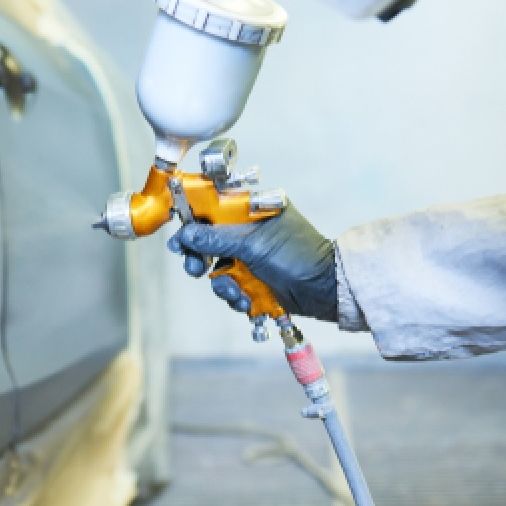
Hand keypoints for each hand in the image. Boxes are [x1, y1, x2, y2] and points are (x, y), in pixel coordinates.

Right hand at [167, 203, 338, 321]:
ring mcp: (252, 254)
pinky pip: (230, 284)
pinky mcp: (254, 276)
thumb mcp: (254, 245)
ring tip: (235, 292)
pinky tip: (247, 300)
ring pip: (217, 265)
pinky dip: (234, 294)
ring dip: (222, 283)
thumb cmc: (300, 257)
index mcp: (253, 208)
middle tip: (195, 268)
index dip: (193, 218)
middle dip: (200, 257)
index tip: (179, 236)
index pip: (214, 205)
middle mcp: (250, 229)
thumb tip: (186, 234)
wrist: (326, 292)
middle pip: (208, 238)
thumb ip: (217, 239)